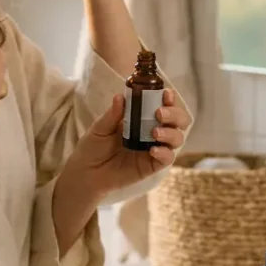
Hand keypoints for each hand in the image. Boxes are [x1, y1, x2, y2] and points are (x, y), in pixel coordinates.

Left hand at [61, 89, 189, 198]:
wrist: (86, 172)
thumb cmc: (93, 147)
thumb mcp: (100, 128)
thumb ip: (112, 114)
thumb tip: (120, 97)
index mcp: (143, 117)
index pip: (164, 104)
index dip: (169, 99)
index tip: (166, 93)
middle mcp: (153, 131)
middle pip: (178, 120)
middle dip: (174, 114)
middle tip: (160, 113)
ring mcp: (154, 148)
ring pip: (177, 138)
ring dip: (170, 132)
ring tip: (154, 132)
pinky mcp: (152, 165)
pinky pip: (167, 159)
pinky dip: (165, 153)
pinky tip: (153, 150)